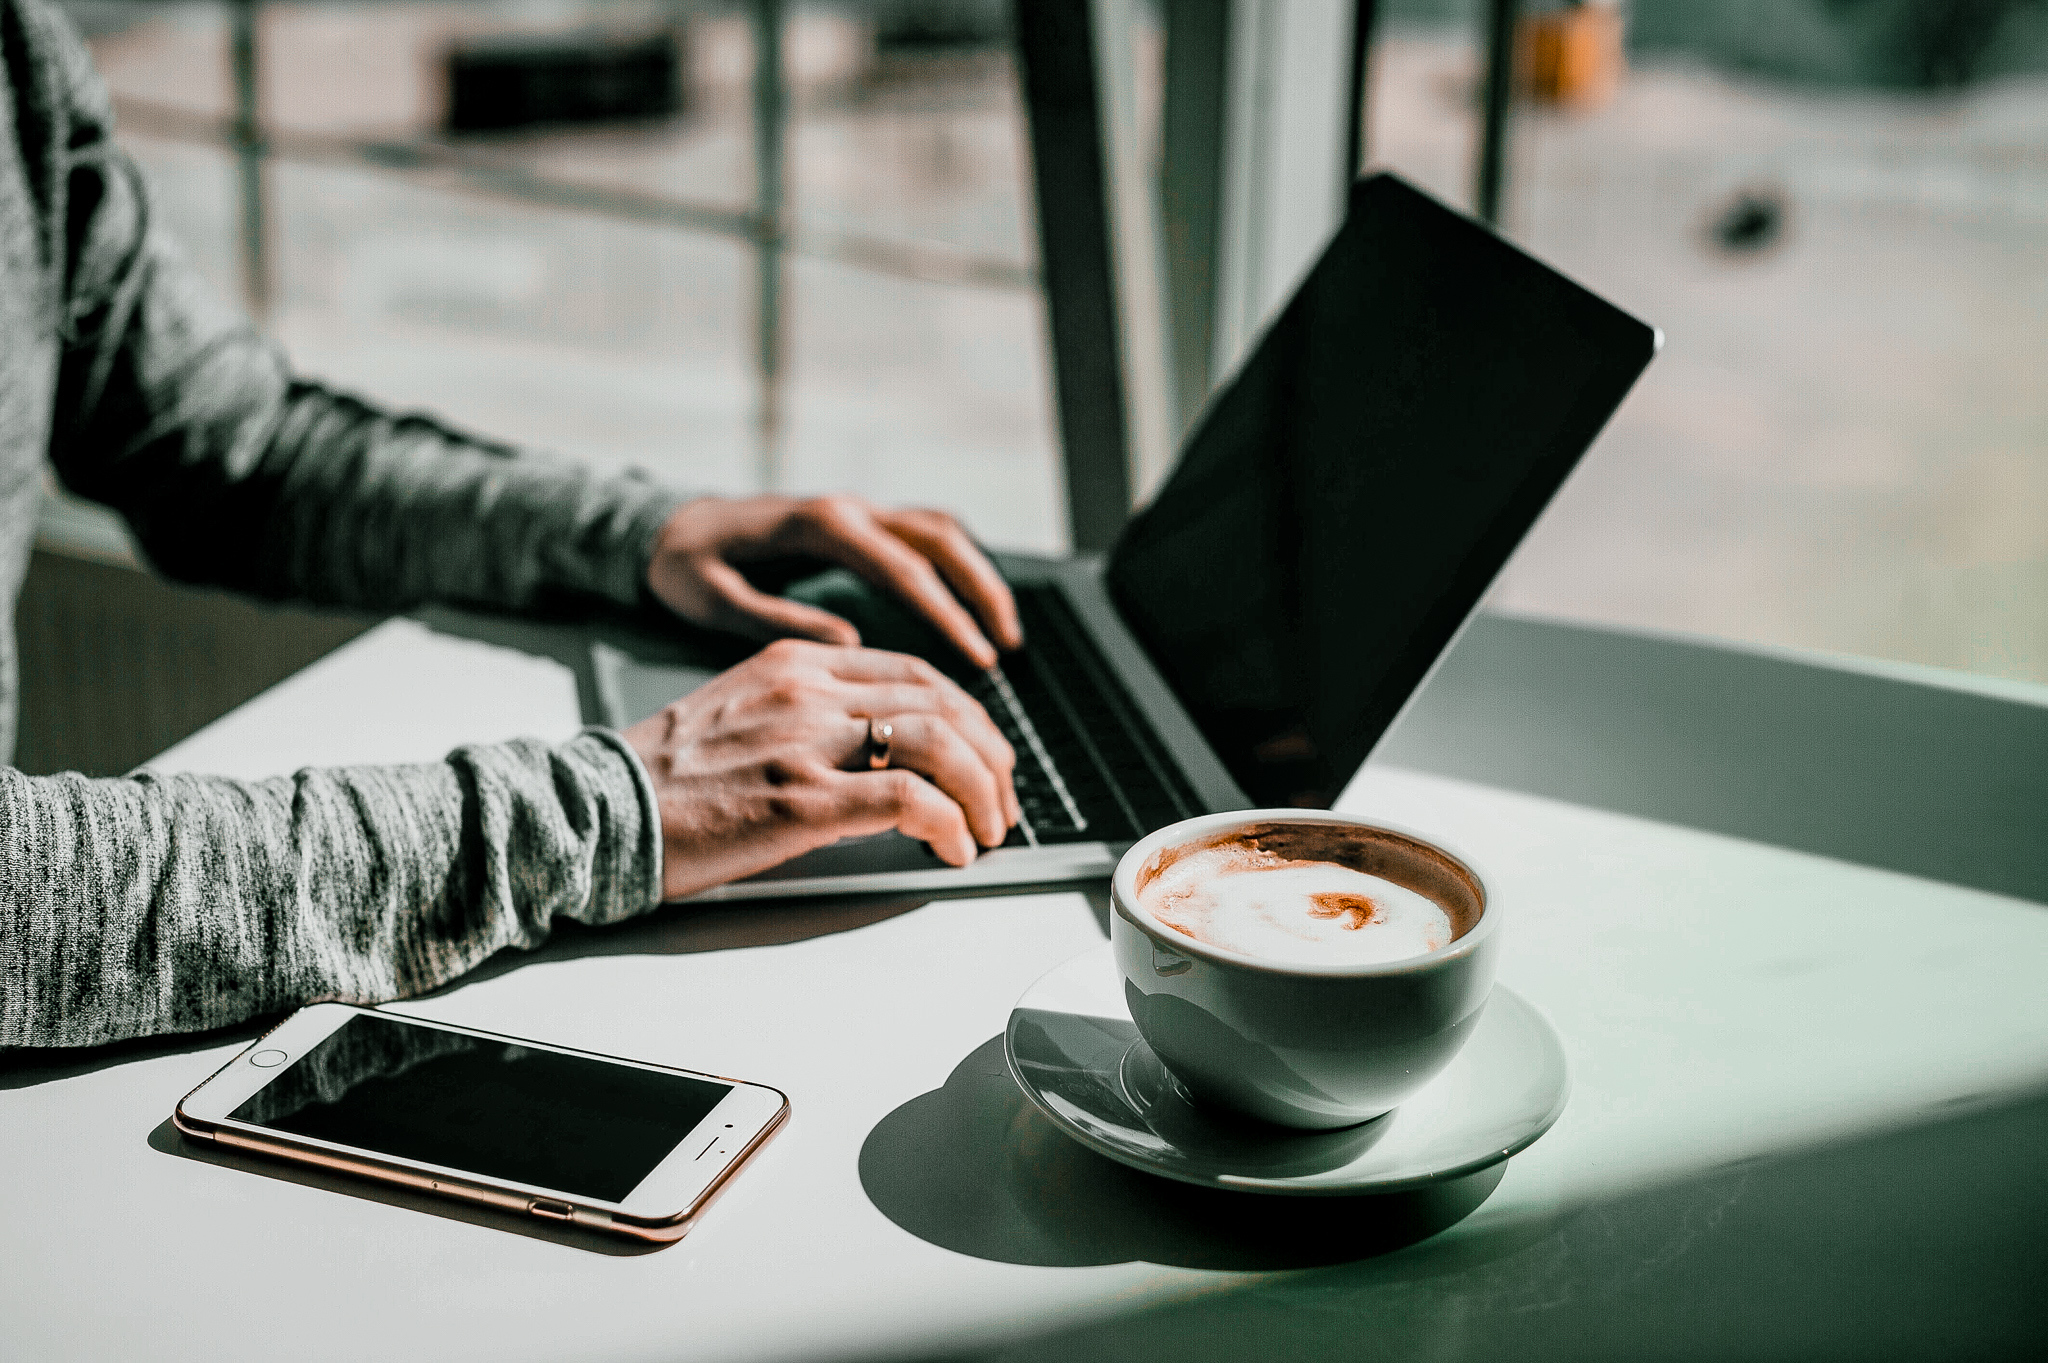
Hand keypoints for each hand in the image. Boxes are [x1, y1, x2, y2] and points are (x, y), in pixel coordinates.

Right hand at [621, 639, 1020, 900]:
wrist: (599, 810)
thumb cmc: (666, 779)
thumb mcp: (743, 713)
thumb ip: (811, 714)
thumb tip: (883, 751)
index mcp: (796, 662)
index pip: (916, 673)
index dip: (970, 715)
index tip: (986, 754)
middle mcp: (808, 690)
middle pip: (944, 701)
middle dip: (992, 754)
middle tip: (1003, 798)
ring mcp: (806, 742)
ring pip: (940, 741)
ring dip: (983, 790)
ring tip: (991, 827)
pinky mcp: (801, 800)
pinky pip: (909, 798)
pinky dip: (950, 824)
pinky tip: (954, 848)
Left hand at [646, 494, 1023, 669]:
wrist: (666, 526)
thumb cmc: (683, 564)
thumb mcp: (711, 596)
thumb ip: (777, 616)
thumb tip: (851, 639)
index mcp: (818, 526)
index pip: (904, 568)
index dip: (947, 613)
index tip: (978, 657)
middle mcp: (847, 510)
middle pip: (940, 538)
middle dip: (981, 589)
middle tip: (1006, 645)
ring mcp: (856, 513)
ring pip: (939, 532)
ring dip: (977, 576)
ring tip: (1003, 633)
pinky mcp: (856, 527)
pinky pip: (922, 539)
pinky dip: (955, 570)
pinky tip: (968, 610)